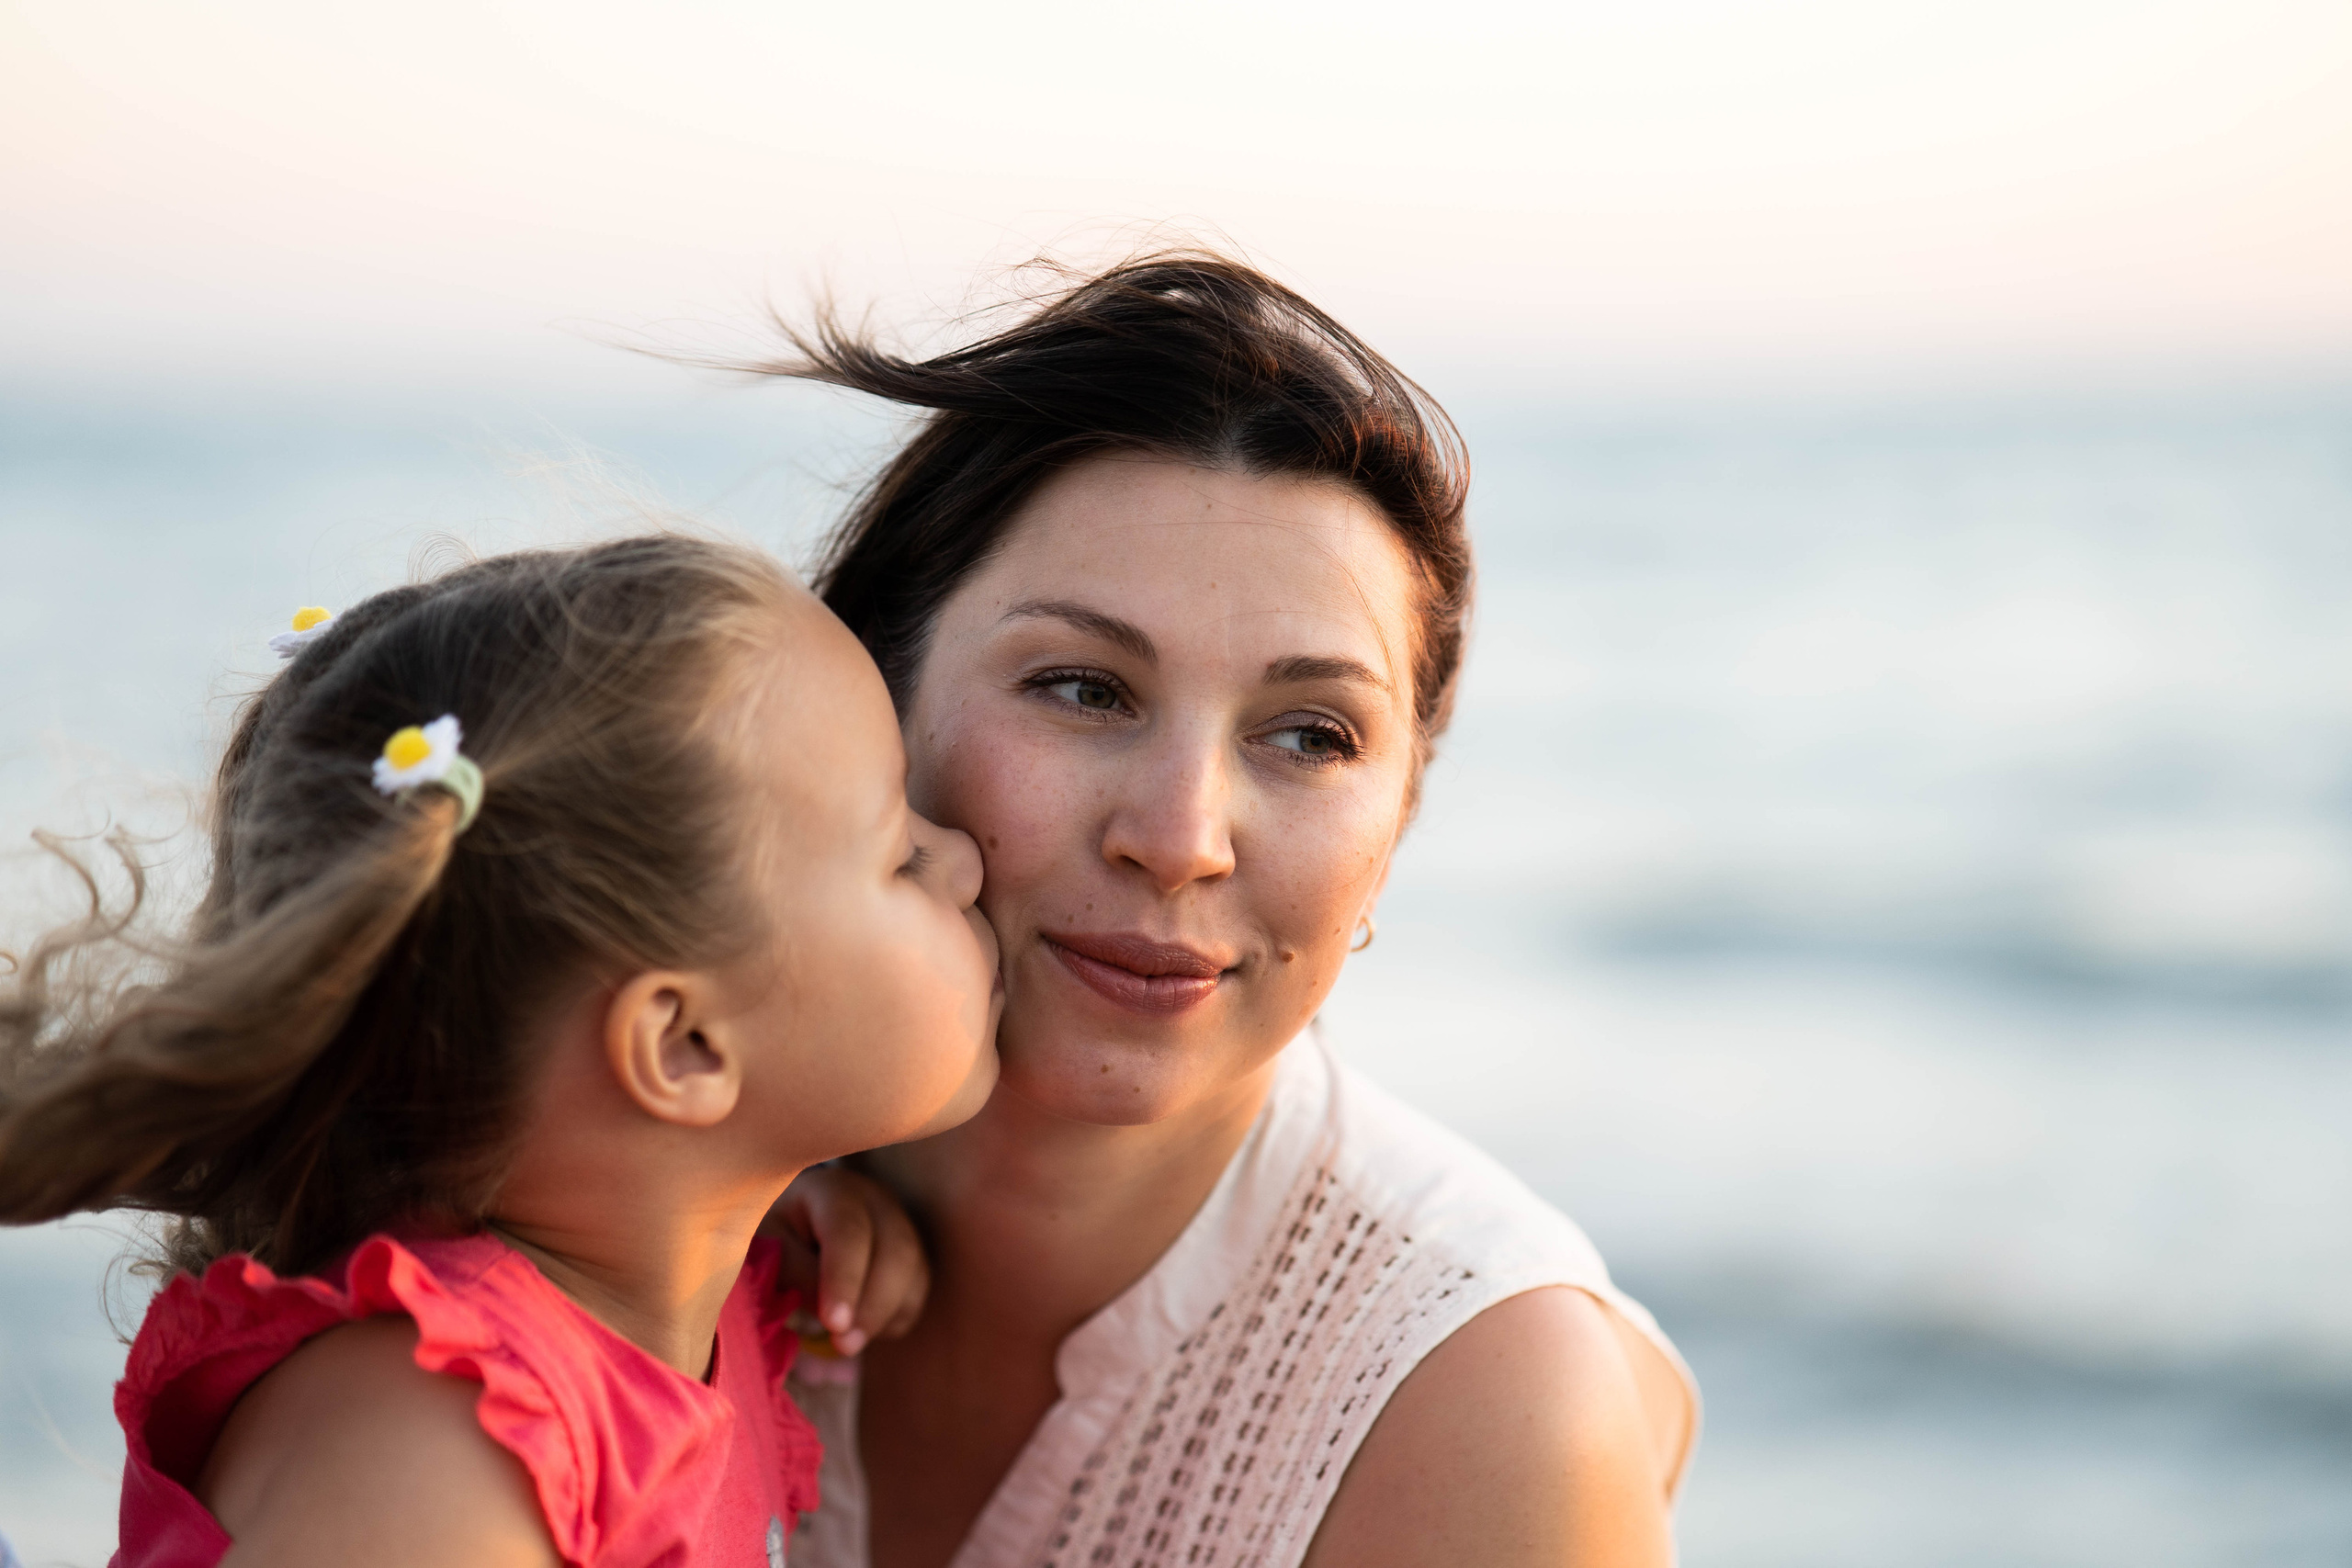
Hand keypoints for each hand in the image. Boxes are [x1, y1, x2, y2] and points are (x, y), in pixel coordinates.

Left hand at [764, 1163, 929, 1356]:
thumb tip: (825, 1311)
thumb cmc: (777, 1231)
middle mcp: (877, 1203)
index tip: (833, 1323)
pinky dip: (894, 1319)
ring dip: (884, 1316)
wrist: (796, 1220)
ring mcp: (901, 1227)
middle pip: (896, 1251)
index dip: (844, 1279)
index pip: (849, 1231)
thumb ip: (793, 1270)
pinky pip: (916, 1292)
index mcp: (834, 1191)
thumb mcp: (769, 1243)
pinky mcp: (911, 1257)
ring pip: (913, 1274)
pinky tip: (861, 1330)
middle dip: (872, 1305)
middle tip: (843, 1344)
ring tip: (847, 1344)